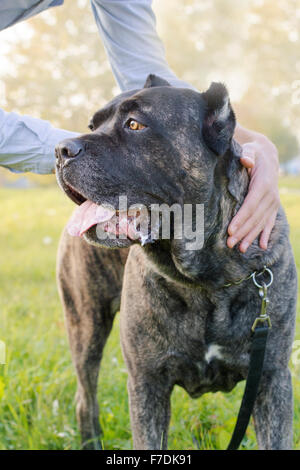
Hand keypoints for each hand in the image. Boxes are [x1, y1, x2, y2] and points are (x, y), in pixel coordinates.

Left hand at [227, 137, 279, 252]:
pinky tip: (261, 246)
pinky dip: (265, 234)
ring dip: (250, 237)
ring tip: (240, 249)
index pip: (250, 205)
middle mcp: (270, 196)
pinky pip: (269, 223)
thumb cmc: (254, 153)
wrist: (267, 157)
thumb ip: (247, 154)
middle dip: (242, 232)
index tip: (230, 230)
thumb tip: (245, 160)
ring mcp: (273, 203)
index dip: (241, 219)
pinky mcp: (272, 207)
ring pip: (261, 223)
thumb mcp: (250, 150)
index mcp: (263, 184)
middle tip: (229, 243)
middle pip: (254, 218)